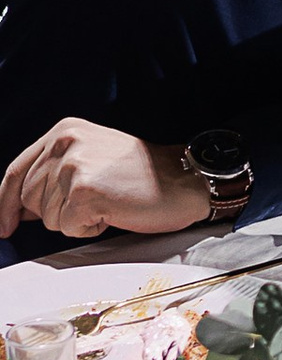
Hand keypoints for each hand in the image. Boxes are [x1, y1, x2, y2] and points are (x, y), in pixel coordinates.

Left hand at [0, 124, 213, 241]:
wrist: (185, 179)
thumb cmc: (145, 175)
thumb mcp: (93, 157)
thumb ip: (55, 172)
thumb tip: (21, 207)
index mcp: (64, 131)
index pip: (16, 171)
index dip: (6, 204)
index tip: (4, 226)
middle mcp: (64, 142)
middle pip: (29, 199)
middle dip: (56, 213)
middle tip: (94, 204)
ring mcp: (73, 165)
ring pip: (48, 218)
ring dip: (76, 221)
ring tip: (107, 204)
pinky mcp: (84, 190)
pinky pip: (68, 228)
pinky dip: (89, 229)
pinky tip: (112, 212)